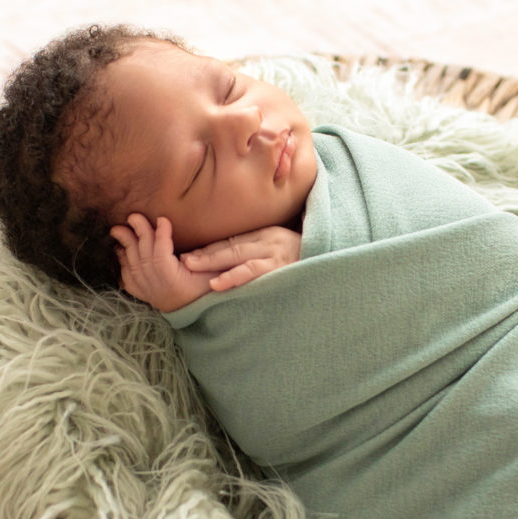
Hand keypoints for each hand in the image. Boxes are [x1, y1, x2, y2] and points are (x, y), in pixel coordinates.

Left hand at [109, 215, 212, 311]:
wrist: (200, 314)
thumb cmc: (207, 290)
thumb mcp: (211, 274)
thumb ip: (202, 261)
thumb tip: (185, 253)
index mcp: (174, 282)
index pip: (162, 255)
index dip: (161, 236)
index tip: (162, 219)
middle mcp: (157, 287)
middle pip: (144, 257)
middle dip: (138, 234)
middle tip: (133, 216)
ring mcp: (148, 292)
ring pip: (133, 266)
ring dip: (125, 246)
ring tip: (117, 230)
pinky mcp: (144, 295)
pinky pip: (128, 279)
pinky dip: (123, 264)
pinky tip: (120, 251)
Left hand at [181, 226, 301, 291]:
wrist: (336, 259)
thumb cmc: (309, 257)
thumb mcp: (283, 247)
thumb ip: (261, 250)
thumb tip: (235, 260)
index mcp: (267, 235)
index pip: (232, 242)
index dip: (209, 248)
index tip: (187, 254)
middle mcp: (269, 240)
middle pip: (230, 246)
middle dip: (204, 253)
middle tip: (181, 259)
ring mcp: (276, 254)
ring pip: (237, 256)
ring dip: (211, 262)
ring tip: (190, 266)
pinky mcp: (281, 269)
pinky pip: (253, 272)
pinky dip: (233, 277)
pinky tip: (216, 284)